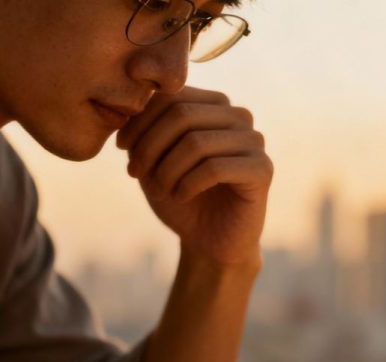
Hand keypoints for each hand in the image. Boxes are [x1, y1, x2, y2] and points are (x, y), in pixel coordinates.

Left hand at [117, 86, 272, 265]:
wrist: (208, 241)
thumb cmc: (179, 196)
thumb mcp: (152, 159)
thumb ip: (145, 130)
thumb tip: (130, 109)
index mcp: (213, 105)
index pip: (171, 95)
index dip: (139, 121)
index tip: (122, 149)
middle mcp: (237, 116)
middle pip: (182, 114)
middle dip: (150, 146)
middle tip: (135, 172)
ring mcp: (253, 141)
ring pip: (196, 142)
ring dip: (167, 170)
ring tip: (159, 190)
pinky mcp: (262, 169)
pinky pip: (215, 168)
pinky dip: (188, 185)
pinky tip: (180, 196)